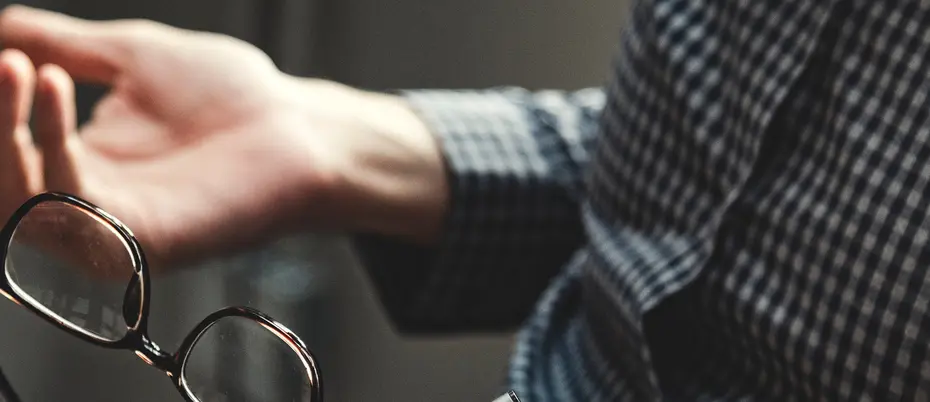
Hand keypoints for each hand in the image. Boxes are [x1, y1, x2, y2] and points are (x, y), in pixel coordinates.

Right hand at [0, 5, 448, 271]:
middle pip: (2, 180)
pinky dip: (48, 147)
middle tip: (3, 63)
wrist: (300, 124)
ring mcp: (110, 227)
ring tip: (18, 67)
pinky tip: (56, 86)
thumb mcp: (129, 56)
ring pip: (18, 201)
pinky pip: (69, 209)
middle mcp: (85, 203)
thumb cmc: (229, 95)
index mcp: (79, 163)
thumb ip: (58, 44)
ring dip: (3, 133)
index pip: (6, 148)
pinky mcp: (140, 242)